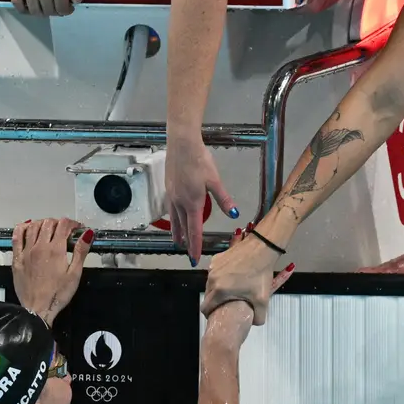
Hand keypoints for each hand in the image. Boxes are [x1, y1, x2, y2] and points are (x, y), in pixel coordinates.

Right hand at [9, 0, 92, 15]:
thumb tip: (75, 0)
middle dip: (55, 11)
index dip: (67, 11)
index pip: (61, 7)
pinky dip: (25, 9)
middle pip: (47, 10)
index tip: (68, 6)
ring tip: (49, 4)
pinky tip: (34, 5)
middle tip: (58, 5)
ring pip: (34, 9)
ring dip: (42, 12)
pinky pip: (17, 3)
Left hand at [13, 217, 92, 323]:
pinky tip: (27, 227)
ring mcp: (26, 251)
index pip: (64, 225)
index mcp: (56, 249)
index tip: (78, 229)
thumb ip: (81, 251)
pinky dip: (21, 228)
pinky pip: (16, 237)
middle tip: (65, 230)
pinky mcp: (17, 259)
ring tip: (49, 228)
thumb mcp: (75, 274)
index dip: (72, 223)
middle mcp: (39, 246)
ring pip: (33, 227)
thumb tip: (88, 233)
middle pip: (48, 223)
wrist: (37, 309)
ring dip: (43, 223)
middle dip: (59, 223)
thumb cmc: (58, 294)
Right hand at [164, 137, 237, 265]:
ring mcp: (172, 196)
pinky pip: (171, 210)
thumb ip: (223, 199)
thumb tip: (234, 214)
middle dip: (186, 243)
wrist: (182, 145)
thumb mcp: (215, 180)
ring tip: (177, 242)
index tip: (194, 258)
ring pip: (174, 220)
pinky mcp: (169, 189)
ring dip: (177, 233)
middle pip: (183, 227)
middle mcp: (180, 202)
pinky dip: (173, 219)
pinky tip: (174, 218)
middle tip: (188, 255)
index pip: (194, 230)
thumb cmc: (200, 161)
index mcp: (193, 203)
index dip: (195, 245)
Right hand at [201, 232, 294, 324]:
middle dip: (216, 301)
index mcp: (219, 290)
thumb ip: (258, 318)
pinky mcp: (216, 258)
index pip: (205, 308)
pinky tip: (234, 276)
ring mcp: (213, 267)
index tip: (219, 314)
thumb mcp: (263, 300)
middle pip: (208, 296)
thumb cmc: (260, 274)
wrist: (262, 247)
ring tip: (233, 288)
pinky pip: (215, 273)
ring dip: (218, 288)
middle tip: (229, 302)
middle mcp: (212, 278)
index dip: (211, 314)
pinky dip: (221, 277)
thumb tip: (254, 323)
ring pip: (210, 284)